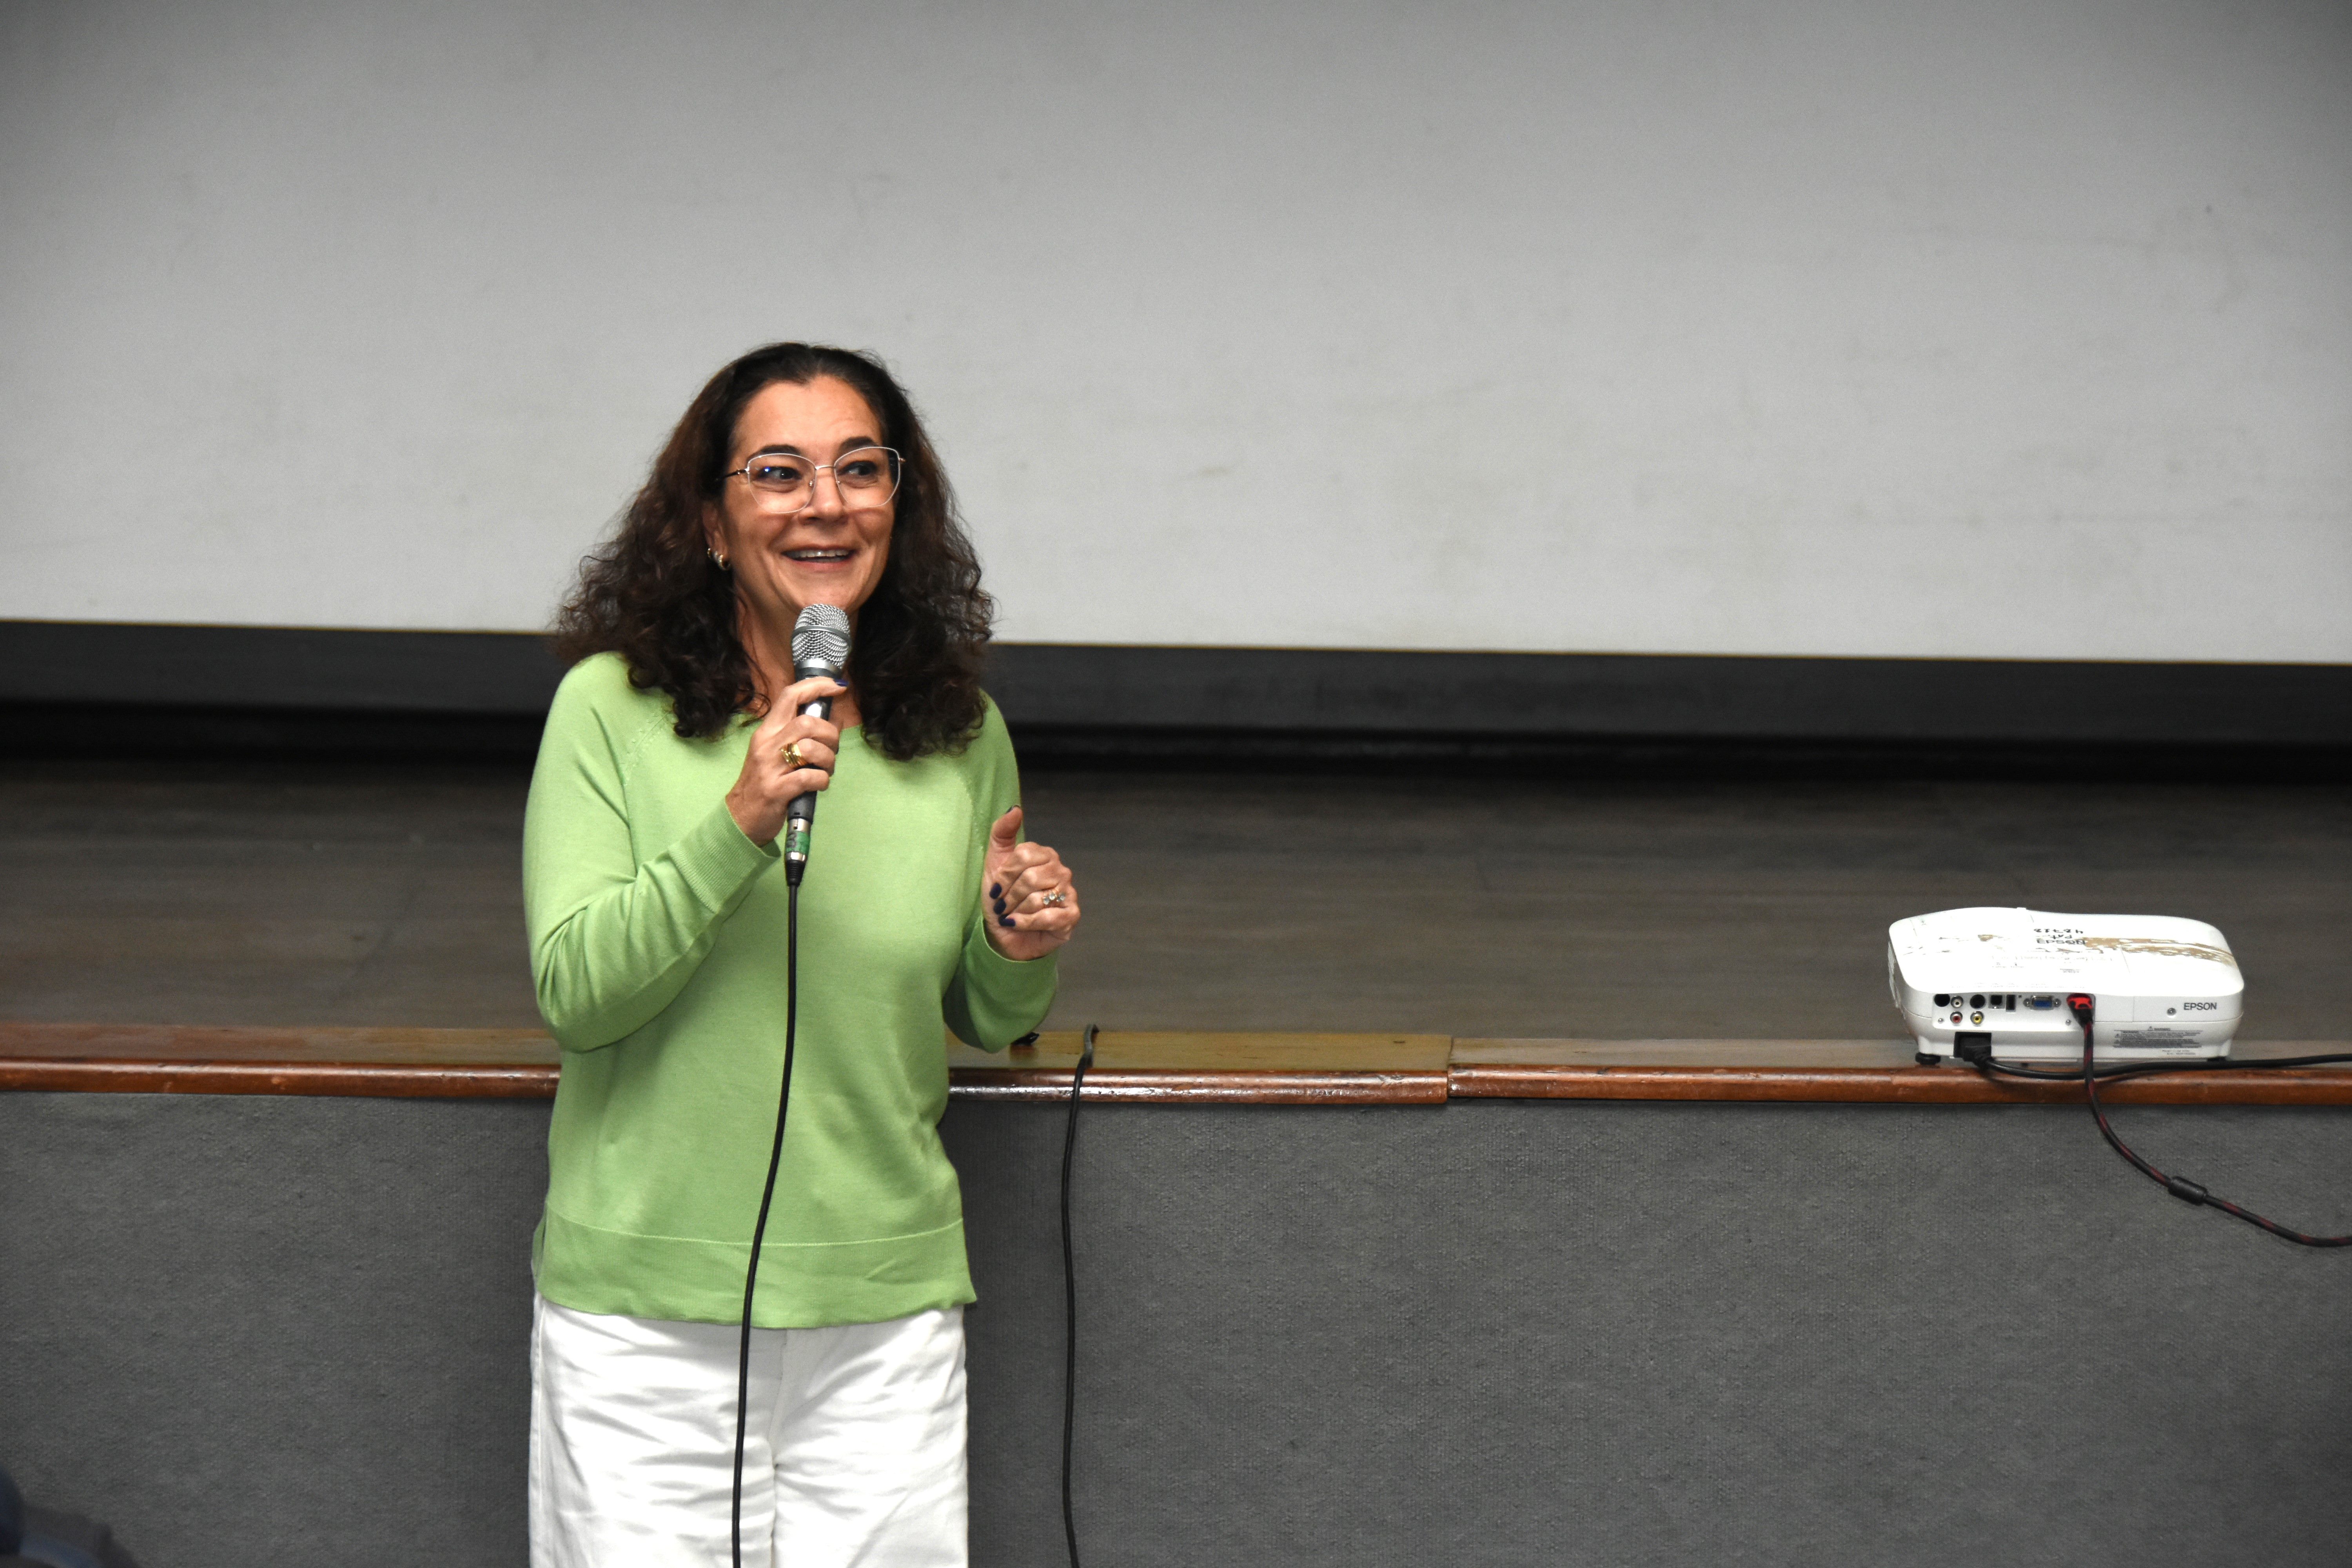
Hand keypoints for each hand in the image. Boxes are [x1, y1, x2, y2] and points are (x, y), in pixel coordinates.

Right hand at [725, 676, 845, 846]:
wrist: (741, 816)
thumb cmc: (765, 782)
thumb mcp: (775, 752)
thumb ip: (798, 734)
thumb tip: (833, 719)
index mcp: (767, 731)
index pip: (790, 696)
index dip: (817, 686)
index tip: (837, 686)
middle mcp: (766, 744)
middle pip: (807, 722)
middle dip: (830, 734)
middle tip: (831, 749)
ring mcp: (770, 767)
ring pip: (811, 748)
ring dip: (829, 759)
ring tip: (825, 770)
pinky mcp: (777, 790)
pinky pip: (811, 777)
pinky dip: (823, 781)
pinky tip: (818, 785)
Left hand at [982, 807, 1079, 960]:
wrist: (1003, 934)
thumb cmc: (1001, 898)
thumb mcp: (994, 862)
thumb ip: (1002, 832)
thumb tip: (1015, 808)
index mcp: (1045, 855)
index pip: (1023, 856)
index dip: (1004, 875)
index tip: (996, 889)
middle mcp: (1061, 871)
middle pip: (1030, 878)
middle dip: (1009, 896)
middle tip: (1003, 906)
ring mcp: (1069, 894)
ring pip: (1038, 898)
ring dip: (1016, 911)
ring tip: (1012, 915)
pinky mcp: (1071, 916)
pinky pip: (1048, 916)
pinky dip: (1026, 923)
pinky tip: (1019, 925)